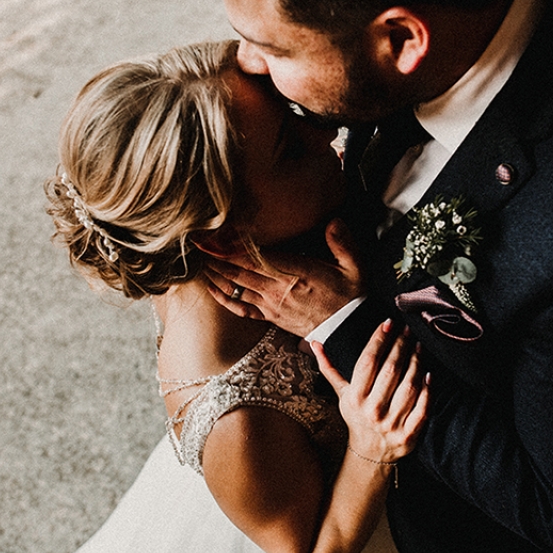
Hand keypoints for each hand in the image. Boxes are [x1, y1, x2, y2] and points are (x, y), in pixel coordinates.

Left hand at [204, 219, 363, 336]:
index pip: (258, 258)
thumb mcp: (355, 267)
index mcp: (297, 273)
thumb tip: (334, 220)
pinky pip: (242, 308)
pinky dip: (224, 298)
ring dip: (217, 274)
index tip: (216, 236)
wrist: (348, 331)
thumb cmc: (351, 297)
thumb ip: (342, 242)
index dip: (233, 247)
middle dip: (216, 256)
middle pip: (240, 270)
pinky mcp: (271, 317)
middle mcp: (279, 289)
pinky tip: (212, 289)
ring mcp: (272, 305)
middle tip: (197, 242)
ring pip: (238, 287)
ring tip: (199, 260)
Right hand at [312, 320, 429, 463]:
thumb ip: (329, 368)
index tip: (388, 323)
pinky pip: (423, 409)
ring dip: (417, 362)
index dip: (379, 340)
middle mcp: (372, 410)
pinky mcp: (409, 435)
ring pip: (409, 386)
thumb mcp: (341, 393)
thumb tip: (314, 343)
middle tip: (408, 330)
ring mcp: (391, 424)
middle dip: (401, 346)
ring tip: (419, 346)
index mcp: (354, 398)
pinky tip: (429, 374)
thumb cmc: (356, 416)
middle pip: (391, 370)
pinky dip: (428, 391)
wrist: (370, 453)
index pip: (368, 362)